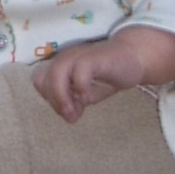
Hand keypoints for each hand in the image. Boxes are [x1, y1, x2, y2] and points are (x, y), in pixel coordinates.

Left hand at [32, 27, 174, 122]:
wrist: (134, 57)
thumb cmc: (109, 73)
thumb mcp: (88, 93)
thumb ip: (75, 103)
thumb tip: (69, 117)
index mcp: (61, 65)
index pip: (39, 81)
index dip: (49, 98)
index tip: (67, 109)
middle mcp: (66, 58)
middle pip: (42, 78)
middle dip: (54, 101)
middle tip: (71, 114)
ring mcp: (79, 56)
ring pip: (57, 72)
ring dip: (62, 96)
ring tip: (75, 111)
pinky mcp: (95, 58)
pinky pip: (80, 70)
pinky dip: (80, 88)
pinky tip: (89, 98)